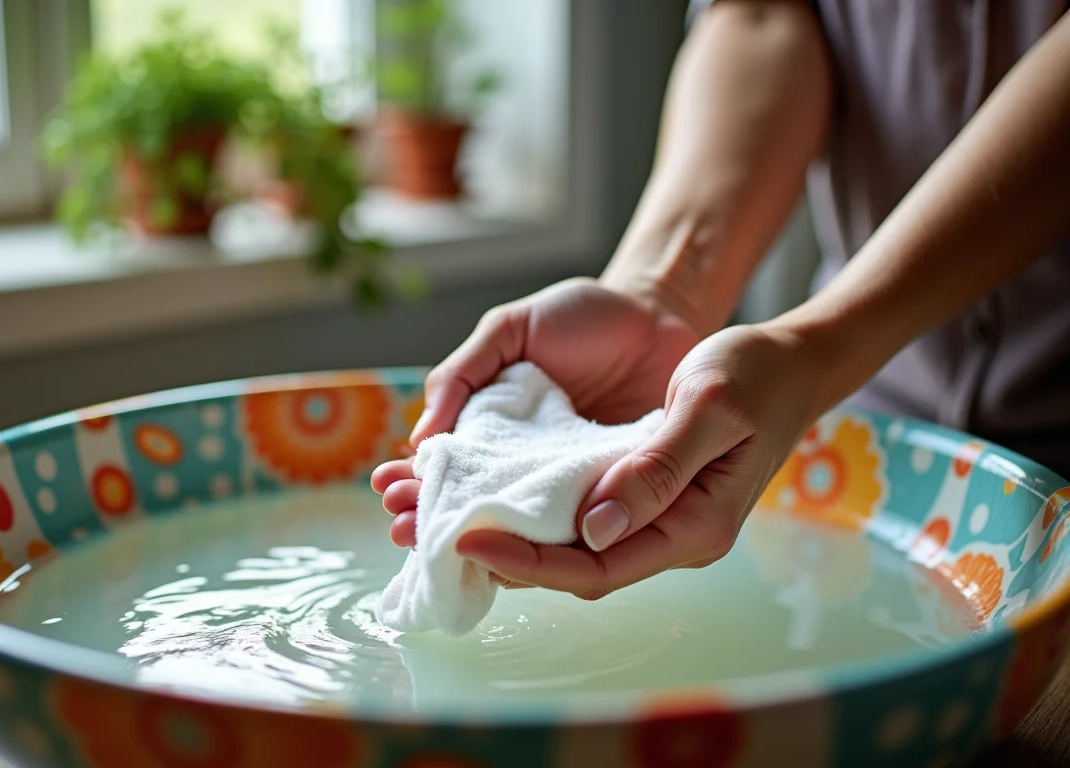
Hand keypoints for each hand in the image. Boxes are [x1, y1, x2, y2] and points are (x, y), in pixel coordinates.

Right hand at [372, 277, 703, 551]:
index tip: (388, 493)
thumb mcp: (509, 331)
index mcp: (493, 430)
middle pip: (473, 505)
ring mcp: (568, 487)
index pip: (446, 466)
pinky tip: (518, 558)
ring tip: (443, 548)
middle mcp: (526, 467)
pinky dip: (550, 547)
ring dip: (480, 544)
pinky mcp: (613, 496)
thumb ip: (463, 374)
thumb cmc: (581, 318)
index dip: (414, 481)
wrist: (661, 314)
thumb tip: (419, 435)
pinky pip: (578, 529)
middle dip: (432, 519)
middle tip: (403, 528)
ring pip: (519, 529)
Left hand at [446, 323, 831, 598]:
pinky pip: (580, 518)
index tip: (468, 541)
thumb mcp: (707, 406)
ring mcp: (658, 521)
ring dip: (509, 537)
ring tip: (438, 519)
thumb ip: (656, 468)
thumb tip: (593, 527)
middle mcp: (673, 536)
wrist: (788, 362)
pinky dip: (533, 513)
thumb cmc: (754, 374)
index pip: (596, 566)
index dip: (529, 562)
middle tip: (426, 534)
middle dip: (501, 557)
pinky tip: (489, 497)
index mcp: (694, 526)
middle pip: (573, 567)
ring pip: (571, 547)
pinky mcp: (643, 498)